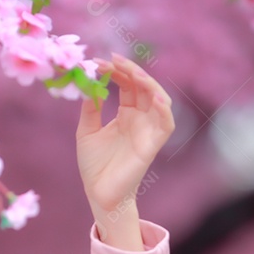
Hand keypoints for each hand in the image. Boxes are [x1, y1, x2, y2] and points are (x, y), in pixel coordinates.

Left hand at [76, 54, 173, 243]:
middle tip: (114, 60)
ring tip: (133, 72)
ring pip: (159, 99)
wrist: (99, 193)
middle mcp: (140, 119)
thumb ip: (90, 108)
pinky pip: (166, 124)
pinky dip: (164, 109)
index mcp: (125, 114)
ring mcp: (148, 130)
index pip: (127, 85)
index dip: (116, 71)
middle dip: (130, 71)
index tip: (98, 62)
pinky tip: (155, 97)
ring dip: (148, 83)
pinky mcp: (153, 145)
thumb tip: (89, 83)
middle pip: (143, 86)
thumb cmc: (94, 166)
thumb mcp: (87, 132)